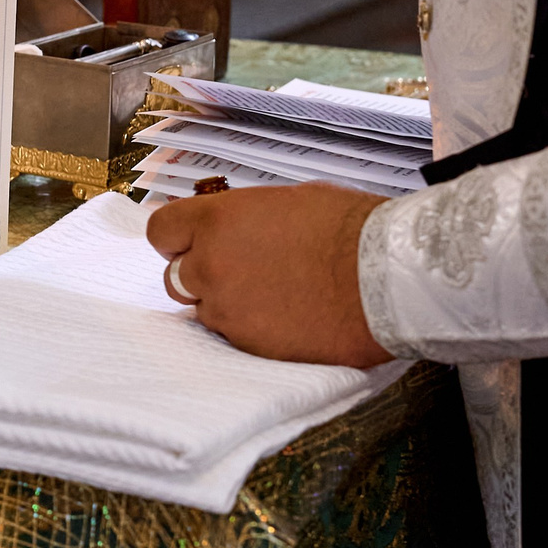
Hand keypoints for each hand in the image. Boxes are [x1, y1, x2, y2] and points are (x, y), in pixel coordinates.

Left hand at [146, 183, 393, 364]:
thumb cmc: (349, 229)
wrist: (386, 278)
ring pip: (204, 311)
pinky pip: (234, 338)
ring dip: (226, 305)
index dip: (176, 238)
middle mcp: (212, 266)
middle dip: (199, 275)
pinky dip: (251, 330)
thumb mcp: (289, 201)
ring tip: (270, 296)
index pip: (161, 232)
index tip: (190, 242)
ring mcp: (229, 311)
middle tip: (237, 271)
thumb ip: (246, 218)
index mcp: (217, 221)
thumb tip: (235, 229)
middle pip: (174, 278)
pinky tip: (285, 318)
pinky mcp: (251, 347)